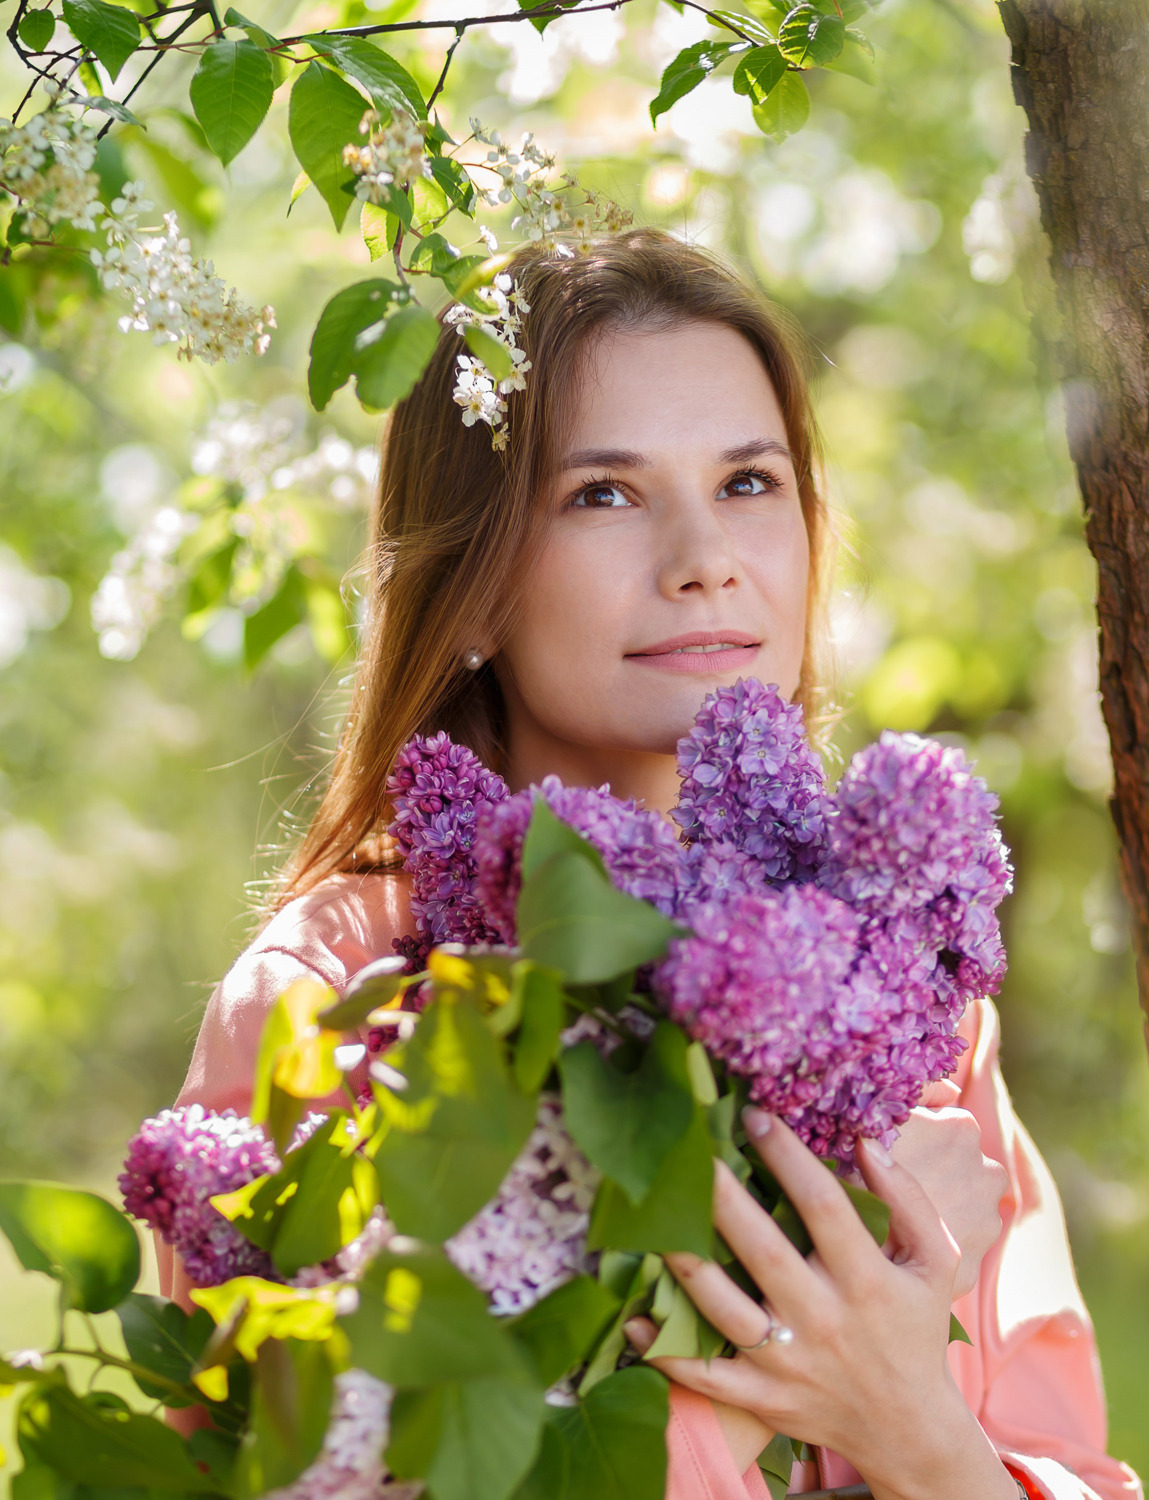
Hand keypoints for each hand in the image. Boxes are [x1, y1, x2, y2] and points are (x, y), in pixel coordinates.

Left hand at [631, 1108, 1016, 1499]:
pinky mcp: (764, 1399)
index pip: (823, 1205)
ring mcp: (790, 1363)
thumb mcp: (933, 1263)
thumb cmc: (915, 1329)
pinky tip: (634, 1316)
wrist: (910, 1431)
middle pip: (764, 1250)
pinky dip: (667, 1351)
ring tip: (653, 1223)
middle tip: (690, 1154)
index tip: (755, 1117)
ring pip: (726, 1311)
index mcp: (866, 1279)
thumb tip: (866, 1143)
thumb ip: (907, 1201)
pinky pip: (707, 1376)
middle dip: (724, 1200)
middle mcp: (824, 1318)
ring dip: (686, 1267)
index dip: (788, 1157)